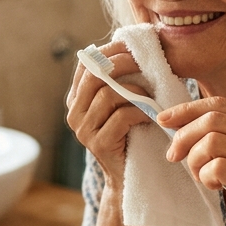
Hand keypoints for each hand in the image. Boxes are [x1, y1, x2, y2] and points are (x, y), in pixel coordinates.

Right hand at [65, 40, 158, 185]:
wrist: (129, 178)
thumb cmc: (131, 135)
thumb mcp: (120, 105)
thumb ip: (117, 82)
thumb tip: (132, 48)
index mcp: (76, 99)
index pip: (85, 64)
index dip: (108, 51)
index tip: (133, 48)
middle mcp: (74, 113)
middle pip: (94, 75)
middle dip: (122, 64)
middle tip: (145, 64)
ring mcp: (83, 130)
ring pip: (108, 95)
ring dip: (136, 92)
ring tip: (152, 98)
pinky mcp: (98, 144)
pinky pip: (121, 116)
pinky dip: (140, 112)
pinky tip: (151, 117)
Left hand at [158, 98, 225, 225]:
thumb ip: (222, 134)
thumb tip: (175, 120)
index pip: (218, 104)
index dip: (187, 110)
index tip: (163, 120)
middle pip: (212, 119)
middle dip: (184, 136)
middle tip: (173, 156)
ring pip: (211, 142)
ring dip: (195, 160)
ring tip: (202, 176)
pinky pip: (216, 167)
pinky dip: (206, 176)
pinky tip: (214, 186)